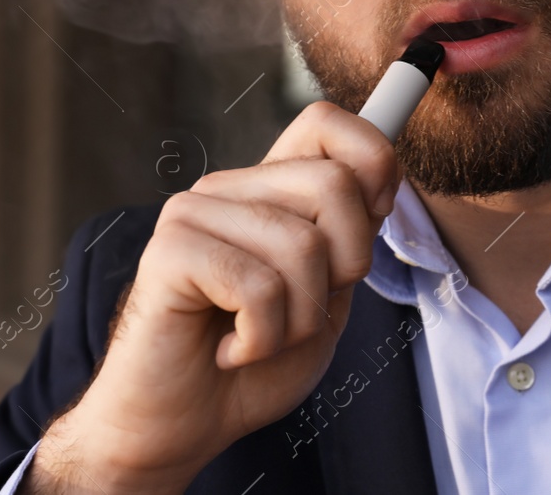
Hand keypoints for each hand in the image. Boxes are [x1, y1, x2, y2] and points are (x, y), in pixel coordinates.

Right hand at [23, 101, 400, 493]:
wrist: (180, 428)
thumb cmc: (251, 367)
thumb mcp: (324, 298)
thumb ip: (349, 241)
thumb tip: (380, 184)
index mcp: (267, 189)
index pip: (326, 123)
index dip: (372, 160)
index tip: (372, 220)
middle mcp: (229, 187)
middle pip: (334, 184)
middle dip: (346, 266)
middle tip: (302, 310)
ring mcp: (194, 213)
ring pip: (303, 245)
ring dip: (300, 319)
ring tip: (259, 338)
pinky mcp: (170, 251)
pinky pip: (259, 286)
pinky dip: (262, 338)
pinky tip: (231, 350)